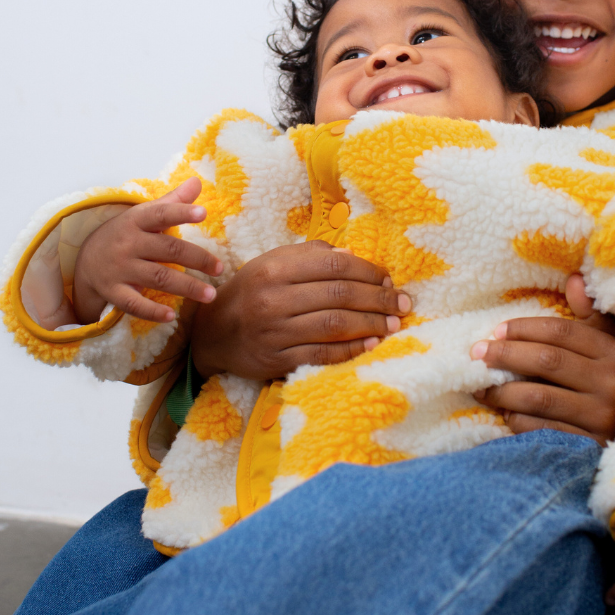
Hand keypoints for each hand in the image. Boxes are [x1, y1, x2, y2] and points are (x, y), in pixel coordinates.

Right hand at [72, 177, 223, 324]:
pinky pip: (134, 304)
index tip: (203, 213)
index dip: (181, 212)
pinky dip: (152, 311)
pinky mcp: (113, 292)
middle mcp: (128, 244)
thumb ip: (172, 201)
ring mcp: (120, 269)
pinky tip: (171, 317)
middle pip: (168, 250)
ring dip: (187, 287)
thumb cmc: (126, 235)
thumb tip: (197, 181)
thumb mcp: (144, 215)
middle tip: (219, 268)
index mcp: (136, 221)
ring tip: (210, 295)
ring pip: (158, 278)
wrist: (85, 261)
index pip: (160, 214)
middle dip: (197, 258)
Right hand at [192, 241, 411, 380]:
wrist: (212, 334)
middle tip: (403, 304)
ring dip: (371, 324)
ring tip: (394, 324)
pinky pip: (322, 354)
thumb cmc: (251, 292)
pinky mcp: (276, 359)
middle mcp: (274, 298)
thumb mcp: (272, 263)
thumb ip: (311, 255)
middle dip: (379, 299)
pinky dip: (351, 349)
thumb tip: (353, 255)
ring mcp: (274, 331)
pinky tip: (372, 343)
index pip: (335, 265)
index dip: (368, 271)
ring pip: (335, 325)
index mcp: (275, 268)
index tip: (388, 279)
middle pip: (340, 295)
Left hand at [469, 273, 614, 443]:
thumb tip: (574, 280)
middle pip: (546, 361)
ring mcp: (601, 417)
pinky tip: (506, 413)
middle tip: (477, 354)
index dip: (524, 329)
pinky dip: (518, 420)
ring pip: (539, 397)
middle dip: (505, 355)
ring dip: (503, 391)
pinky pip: (542, 429)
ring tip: (481, 388)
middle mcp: (612, 383)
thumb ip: (592, 315)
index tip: (496, 331)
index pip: (561, 332)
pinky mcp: (590, 446)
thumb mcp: (614, 346)